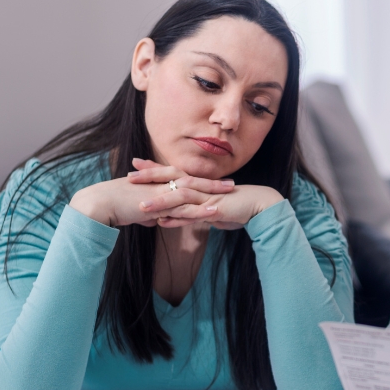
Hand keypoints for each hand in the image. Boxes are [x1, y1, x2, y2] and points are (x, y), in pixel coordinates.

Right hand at [68, 158, 233, 227]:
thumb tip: (156, 220)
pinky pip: (184, 205)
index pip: (183, 180)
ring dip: (212, 192)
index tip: (215, 183)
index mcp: (156, 183)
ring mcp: (162, 191)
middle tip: (232, 184)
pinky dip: (201, 207)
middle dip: (212, 183)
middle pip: (192, 181)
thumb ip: (149, 213)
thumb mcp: (136, 210)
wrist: (99, 204)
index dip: (200, 181)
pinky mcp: (160, 203)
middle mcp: (161, 183)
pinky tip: (216, 209)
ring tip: (231, 194)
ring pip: (192, 191)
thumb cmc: (113, 207)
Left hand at [127, 159, 284, 229]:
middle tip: (130, 176)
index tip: (135, 166)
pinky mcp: (214, 210)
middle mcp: (200, 188)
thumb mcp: (211, 208)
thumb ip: (195, 211)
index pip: (172, 174)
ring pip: (179, 198)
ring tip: (141, 205)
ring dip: (160, 201)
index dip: (153, 170)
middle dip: (150, 178)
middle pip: (171, 180)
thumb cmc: (236, 207)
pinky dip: (178, 218)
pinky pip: (193, 215)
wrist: (259, 207)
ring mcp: (206, 198)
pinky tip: (164, 222)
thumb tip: (181, 216)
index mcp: (198, 185)